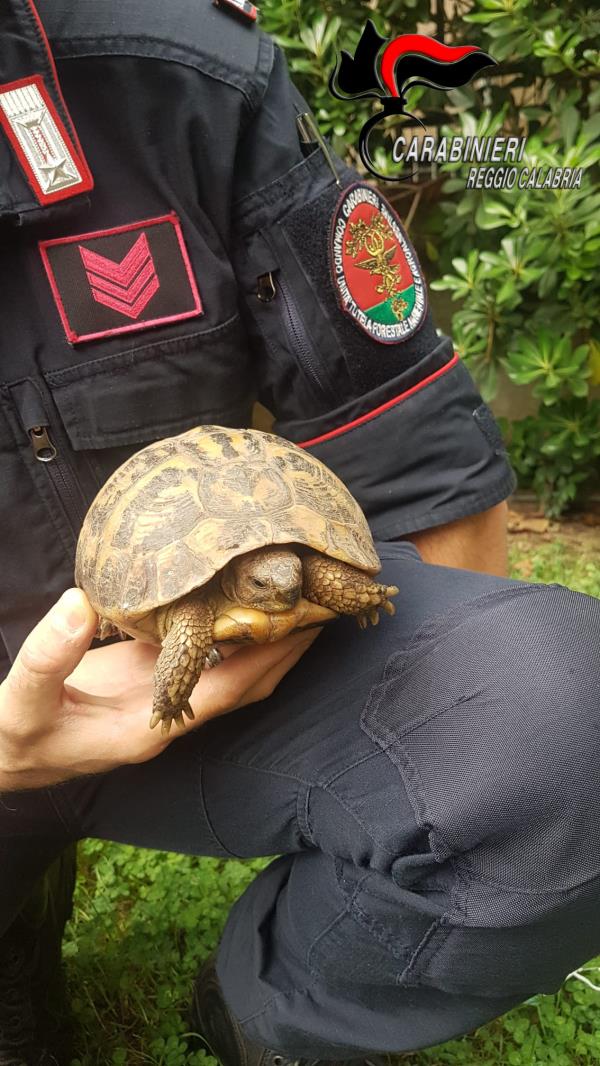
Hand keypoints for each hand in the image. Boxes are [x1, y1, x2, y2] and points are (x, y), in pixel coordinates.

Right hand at [0, 589, 319, 790]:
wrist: (4, 753)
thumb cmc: (17, 734)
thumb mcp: (22, 701)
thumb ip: (49, 656)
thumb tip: (79, 603)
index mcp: (150, 727)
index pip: (226, 692)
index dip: (267, 661)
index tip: (305, 627)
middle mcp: (168, 716)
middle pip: (244, 684)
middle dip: (284, 650)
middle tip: (322, 604)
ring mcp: (161, 697)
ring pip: (228, 671)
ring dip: (261, 640)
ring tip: (294, 598)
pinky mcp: (146, 679)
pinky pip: (201, 657)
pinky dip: (225, 632)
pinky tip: (234, 601)